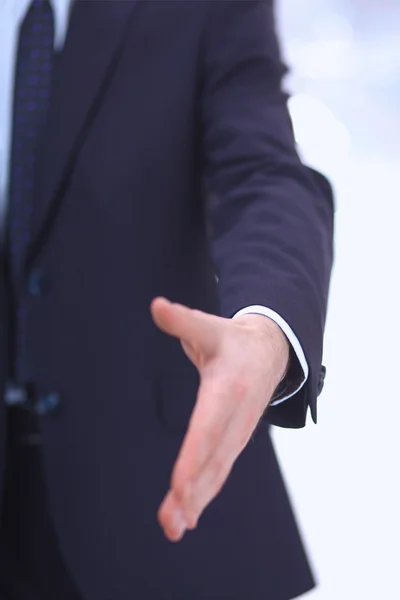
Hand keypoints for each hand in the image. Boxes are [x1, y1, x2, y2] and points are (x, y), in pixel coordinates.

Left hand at [150, 297, 288, 541]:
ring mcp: (237, 432)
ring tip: (173, 528)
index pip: (208, 427)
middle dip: (192, 492)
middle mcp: (235, 417)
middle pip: (212, 460)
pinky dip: (204, 495)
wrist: (270, 353)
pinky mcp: (235, 441)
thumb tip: (156, 306)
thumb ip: (182, 320)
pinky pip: (219, 472)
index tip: (178, 486)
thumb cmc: (234, 340)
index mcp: (228, 388)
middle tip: (171, 522)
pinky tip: (187, 516)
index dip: (193, 457)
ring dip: (196, 502)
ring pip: (216, 472)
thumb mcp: (209, 327)